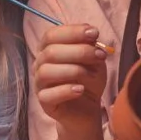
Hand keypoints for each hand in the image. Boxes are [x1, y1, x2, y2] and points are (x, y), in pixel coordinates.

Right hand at [33, 24, 109, 138]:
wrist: (89, 107)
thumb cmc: (88, 79)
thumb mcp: (94, 60)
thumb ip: (90, 46)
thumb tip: (89, 33)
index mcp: (48, 49)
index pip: (51, 35)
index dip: (72, 32)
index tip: (94, 33)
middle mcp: (40, 64)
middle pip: (51, 52)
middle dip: (79, 51)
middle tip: (100, 55)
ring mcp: (39, 84)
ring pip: (46, 72)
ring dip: (74, 70)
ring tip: (92, 75)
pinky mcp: (44, 103)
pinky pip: (48, 95)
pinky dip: (66, 90)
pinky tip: (81, 90)